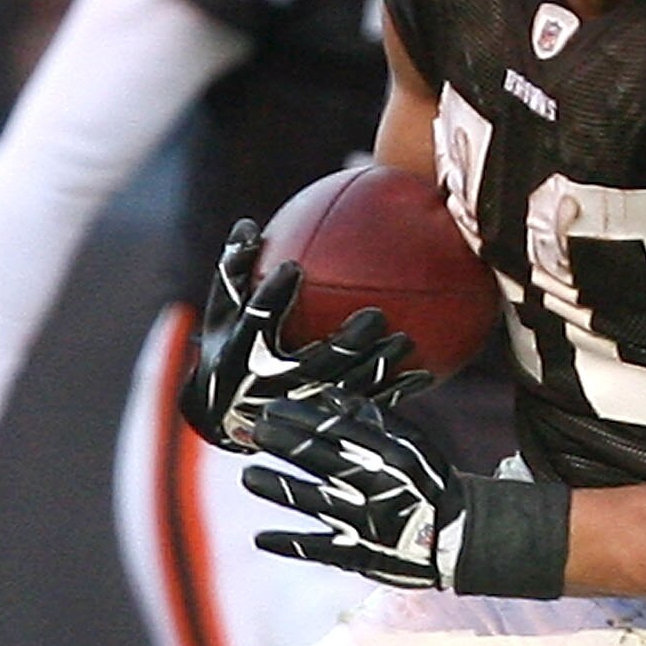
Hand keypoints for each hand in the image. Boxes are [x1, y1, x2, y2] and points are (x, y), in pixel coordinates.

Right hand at [180, 219, 413, 451]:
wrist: (222, 414)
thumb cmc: (227, 344)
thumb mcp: (222, 310)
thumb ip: (234, 270)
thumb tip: (248, 224)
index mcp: (241, 352)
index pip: (256, 322)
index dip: (272, 297)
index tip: (292, 267)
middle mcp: (271, 384)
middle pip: (313, 364)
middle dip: (345, 344)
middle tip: (376, 315)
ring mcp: (299, 405)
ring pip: (344, 387)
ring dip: (377, 366)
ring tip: (406, 340)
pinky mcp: (322, 420)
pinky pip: (362, 404)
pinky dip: (394, 390)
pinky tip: (424, 373)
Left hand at [243, 388, 464, 586]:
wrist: (458, 537)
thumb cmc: (427, 484)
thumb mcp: (412, 445)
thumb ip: (373, 420)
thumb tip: (329, 397)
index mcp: (392, 456)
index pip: (340, 431)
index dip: (302, 418)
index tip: (273, 408)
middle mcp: (379, 487)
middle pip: (322, 459)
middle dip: (285, 443)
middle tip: (256, 431)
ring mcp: (368, 523)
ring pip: (315, 501)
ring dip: (278, 487)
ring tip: (248, 476)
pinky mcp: (362, 556)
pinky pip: (320, 549)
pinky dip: (289, 544)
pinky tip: (260, 537)